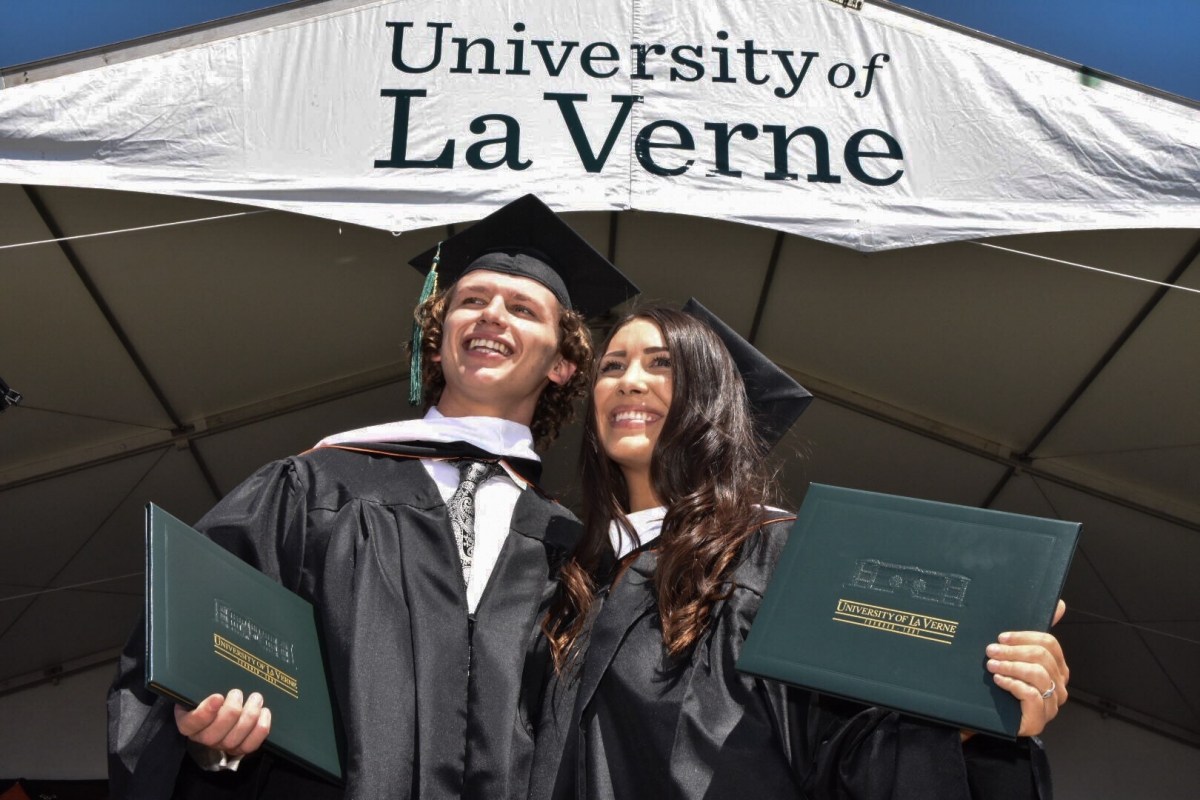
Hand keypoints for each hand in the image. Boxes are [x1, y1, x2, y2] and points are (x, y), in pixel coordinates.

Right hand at [175, 689, 271, 756]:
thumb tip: (204, 667)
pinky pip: (250, 745)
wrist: (223, 703)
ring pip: (233, 741)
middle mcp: (203, 737)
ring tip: (256, 698)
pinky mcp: (239, 748)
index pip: (191, 723)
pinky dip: (260, 729)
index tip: (218, 696)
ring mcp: (221, 745)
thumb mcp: (202, 686)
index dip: (205, 713)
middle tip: (238, 693)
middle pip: (213, 736)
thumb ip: (203, 683)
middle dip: (231, 712)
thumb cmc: (211, 692)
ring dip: (249, 717)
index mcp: (188, 721)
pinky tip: (264, 712)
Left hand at [985, 599, 1069, 736]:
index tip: (1001, 637)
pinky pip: (1032, 696)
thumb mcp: (1015, 657)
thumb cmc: (1002, 684)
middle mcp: (1059, 686)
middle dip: (1014, 652)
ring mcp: (1051, 704)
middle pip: (1042, 658)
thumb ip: (1032, 635)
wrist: (988, 718)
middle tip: (991, 651)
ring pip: (1039, 675)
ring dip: (1011, 666)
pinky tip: (999, 681)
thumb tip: (1060, 604)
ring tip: (991, 666)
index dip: (1024, 637)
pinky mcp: (1039, 719)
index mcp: (1057, 668)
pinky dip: (1014, 684)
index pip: (1049, 644)